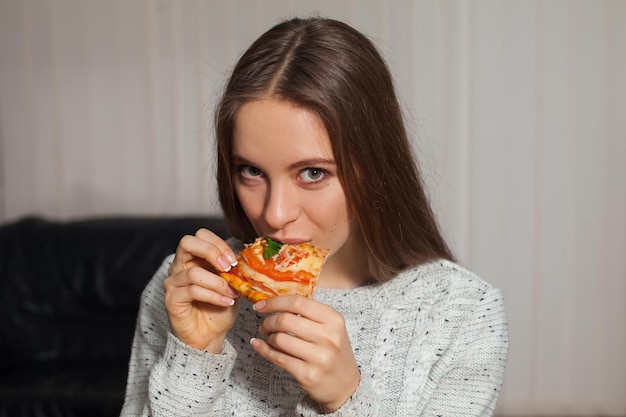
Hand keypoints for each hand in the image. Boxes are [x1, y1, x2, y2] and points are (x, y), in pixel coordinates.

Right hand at [163, 228, 238, 352]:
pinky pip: (191, 291)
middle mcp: (179, 266)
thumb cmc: (220, 307)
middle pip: (187, 242)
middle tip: (228, 268)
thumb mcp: (232, 283)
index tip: (234, 260)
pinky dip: (213, 296)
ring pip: (193, 272)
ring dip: (218, 283)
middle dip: (212, 252)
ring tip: (232, 293)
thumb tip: (245, 257)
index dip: (218, 243)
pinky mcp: (171, 300)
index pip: (200, 235)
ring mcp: (172, 282)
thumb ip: (234, 269)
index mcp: (194, 258)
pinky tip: (225, 302)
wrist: (211, 335)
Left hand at [251, 295, 359, 411]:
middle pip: (286, 320)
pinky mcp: (308, 375)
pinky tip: (259, 346)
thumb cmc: (333, 351)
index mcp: (333, 319)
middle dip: (268, 321)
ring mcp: (319, 357)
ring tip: (269, 337)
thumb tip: (274, 304)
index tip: (261, 305)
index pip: (298, 302)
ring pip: (280, 339)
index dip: (275, 302)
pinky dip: (264, 350)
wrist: (346, 385)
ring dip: (268, 337)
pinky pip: (278, 358)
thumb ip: (308, 313)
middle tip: (264, 325)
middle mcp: (328, 337)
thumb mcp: (330, 327)